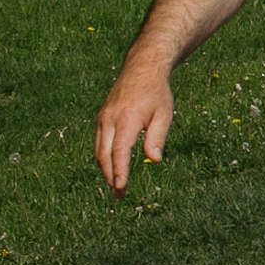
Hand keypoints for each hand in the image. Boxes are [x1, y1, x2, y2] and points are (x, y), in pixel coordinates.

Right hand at [96, 59, 174, 197]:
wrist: (142, 69)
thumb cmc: (157, 93)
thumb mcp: (164, 114)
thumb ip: (158, 138)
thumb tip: (156, 160)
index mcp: (127, 119)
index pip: (120, 151)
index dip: (119, 171)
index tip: (121, 187)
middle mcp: (110, 119)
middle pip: (105, 155)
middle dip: (111, 176)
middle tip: (119, 195)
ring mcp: (102, 118)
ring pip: (99, 150)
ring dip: (106, 169)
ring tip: (116, 186)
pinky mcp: (101, 118)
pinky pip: (100, 142)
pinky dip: (104, 157)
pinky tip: (112, 167)